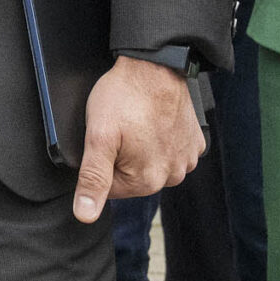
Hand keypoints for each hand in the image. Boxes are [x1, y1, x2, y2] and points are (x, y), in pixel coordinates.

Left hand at [72, 56, 203, 222]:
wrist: (155, 65)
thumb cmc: (125, 96)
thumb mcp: (98, 137)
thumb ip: (92, 178)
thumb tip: (85, 215)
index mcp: (146, 181)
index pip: (109, 188)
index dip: (100, 163)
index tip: (106, 140)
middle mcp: (172, 176)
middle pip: (132, 177)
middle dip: (121, 156)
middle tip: (120, 127)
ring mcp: (187, 160)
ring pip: (151, 164)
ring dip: (141, 148)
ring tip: (136, 121)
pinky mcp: (194, 143)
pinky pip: (170, 150)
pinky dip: (160, 139)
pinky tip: (154, 121)